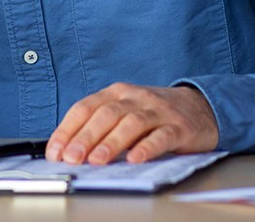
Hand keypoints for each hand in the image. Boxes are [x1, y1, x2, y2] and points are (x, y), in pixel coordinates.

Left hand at [45, 83, 218, 165]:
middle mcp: (134, 97)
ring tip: (97, 161)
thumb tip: (70, 151)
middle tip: (71, 158)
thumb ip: (102, 125)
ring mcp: (157, 110)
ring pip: (131, 123)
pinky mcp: (178, 126)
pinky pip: (161, 136)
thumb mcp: (125, 111)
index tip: (54, 151)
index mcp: (116, 92)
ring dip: (111, 143)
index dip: (68, 129)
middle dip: (85, 137)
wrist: (199, 106)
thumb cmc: (153, 113)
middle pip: (106, 114)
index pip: (85, 107)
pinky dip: (146, 147)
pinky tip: (135, 159)